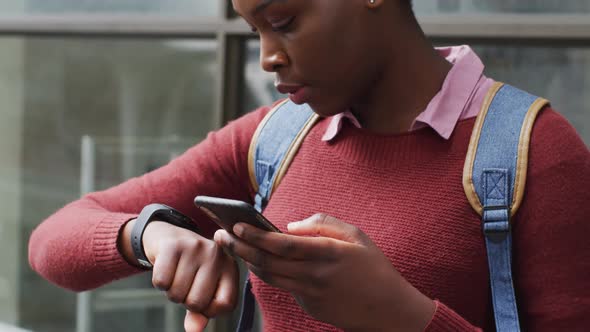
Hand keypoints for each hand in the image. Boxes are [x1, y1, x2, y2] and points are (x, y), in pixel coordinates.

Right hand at [141, 221, 238, 331]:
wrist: (169, 239)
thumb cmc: (190, 269)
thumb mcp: (201, 288)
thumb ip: (202, 313)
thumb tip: (194, 330)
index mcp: (229, 267)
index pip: (225, 304)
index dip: (210, 311)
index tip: (203, 302)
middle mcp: (216, 255)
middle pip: (196, 302)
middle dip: (185, 301)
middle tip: (185, 285)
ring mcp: (195, 248)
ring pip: (177, 293)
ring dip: (171, 292)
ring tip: (176, 275)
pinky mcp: (173, 246)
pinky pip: (161, 282)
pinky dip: (159, 283)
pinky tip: (166, 268)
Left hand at [214, 214, 434, 330]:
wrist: (388, 309)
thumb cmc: (374, 267)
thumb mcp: (356, 236)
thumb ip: (323, 224)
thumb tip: (291, 225)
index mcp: (327, 253)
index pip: (282, 244)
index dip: (255, 235)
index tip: (236, 225)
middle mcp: (315, 276)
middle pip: (267, 262)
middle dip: (240, 248)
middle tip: (221, 235)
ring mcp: (310, 294)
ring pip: (269, 277)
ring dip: (248, 262)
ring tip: (234, 247)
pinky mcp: (309, 306)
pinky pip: (284, 287)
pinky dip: (270, 274)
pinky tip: (260, 262)